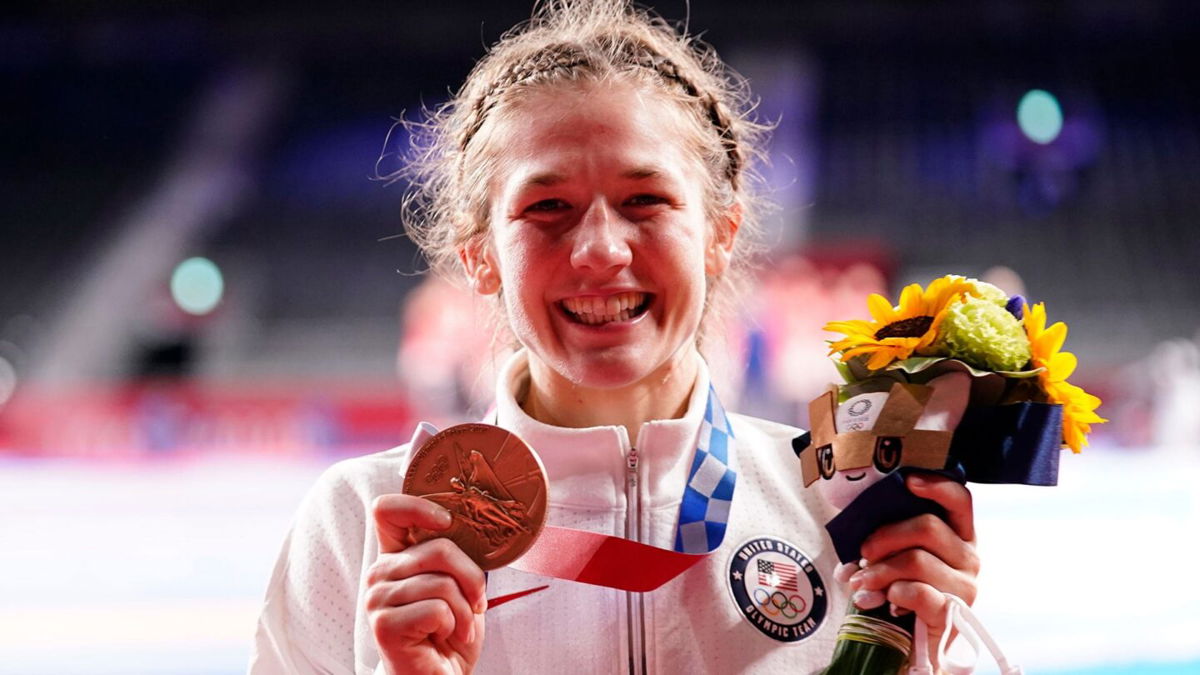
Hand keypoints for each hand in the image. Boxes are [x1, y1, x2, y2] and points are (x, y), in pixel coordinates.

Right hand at [368, 494, 487, 674]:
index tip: (447, 523)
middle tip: (475, 603)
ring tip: (457, 627)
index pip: (387, 510)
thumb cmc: (450, 631)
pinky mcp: (384, 625)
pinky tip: (442, 637)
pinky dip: (454, 625)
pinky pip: (438, 609)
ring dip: (465, 610)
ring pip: (442, 583)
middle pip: (438, 548)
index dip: (419, 506)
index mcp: (394, 557)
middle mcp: (379, 573)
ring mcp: (377, 599)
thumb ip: (453, 555)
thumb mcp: (457, 584)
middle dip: (471, 577)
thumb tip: (476, 523)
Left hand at [847, 474, 979, 660]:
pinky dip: (892, 592)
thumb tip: (851, 541)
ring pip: (917, 560)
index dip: (936, 486)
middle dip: (885, 537)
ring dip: (879, 571)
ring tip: (860, 583)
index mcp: (958, 536)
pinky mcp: (953, 613)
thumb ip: (880, 540)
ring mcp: (964, 586)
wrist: (912, 646)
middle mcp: (968, 557)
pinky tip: (882, 601)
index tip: (906, 481)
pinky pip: (917, 592)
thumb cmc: (900, 594)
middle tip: (862, 555)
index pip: (960, 500)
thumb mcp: (892, 560)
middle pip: (927, 528)